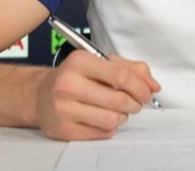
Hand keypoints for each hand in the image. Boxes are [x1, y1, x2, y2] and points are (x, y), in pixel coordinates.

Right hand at [36, 50, 160, 139]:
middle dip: (135, 104)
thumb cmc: (75, 77)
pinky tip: (101, 118)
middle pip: (119, 100)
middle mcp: (68, 84)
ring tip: (116, 110)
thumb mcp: (101, 63)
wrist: (40, 95)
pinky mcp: (63, 129)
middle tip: (135, 103)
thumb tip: (153, 86)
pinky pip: (102, 133)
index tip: (147, 92)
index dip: (141, 87)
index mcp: (80, 61)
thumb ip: (132, 69)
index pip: (121, 76)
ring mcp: (63, 108)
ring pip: (112, 120)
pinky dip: (109, 127)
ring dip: (122, 117)